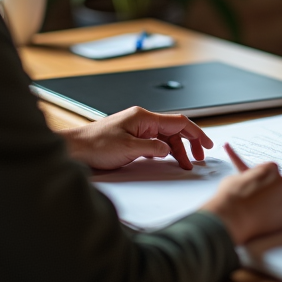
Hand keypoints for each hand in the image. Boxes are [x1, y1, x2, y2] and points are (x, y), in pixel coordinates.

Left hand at [59, 106, 212, 170]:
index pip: (178, 122)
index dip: (196, 133)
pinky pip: (155, 142)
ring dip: (177, 150)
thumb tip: (168, 150)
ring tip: (184, 164)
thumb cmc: (95, 145)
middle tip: (198, 158)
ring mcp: (137, 129)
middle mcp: (142, 121)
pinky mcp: (132, 138)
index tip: (207, 144)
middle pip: (174, 129)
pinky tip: (167, 160)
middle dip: (189, 143)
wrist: (74, 149)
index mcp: (144, 117)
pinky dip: (164, 151)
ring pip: (165, 138)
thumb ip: (153, 148)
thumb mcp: (128, 148)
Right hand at [201, 143, 281, 244]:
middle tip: (260, 197)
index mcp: (271, 169)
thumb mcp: (237, 178)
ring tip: (261, 209)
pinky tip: (266, 218)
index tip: (258, 184)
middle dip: (274, 189)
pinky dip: (279, 215)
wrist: (231, 219)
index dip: (264, 177)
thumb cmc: (231, 196)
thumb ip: (250, 177)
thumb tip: (251, 179)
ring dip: (277, 202)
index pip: (272, 169)